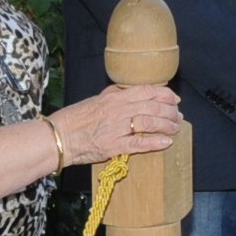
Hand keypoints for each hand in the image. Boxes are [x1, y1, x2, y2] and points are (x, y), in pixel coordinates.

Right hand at [54, 84, 183, 166]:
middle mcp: (118, 110)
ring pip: (150, 123)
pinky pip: (140, 143)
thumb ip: (113, 95)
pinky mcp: (114, 145)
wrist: (57, 137)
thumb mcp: (95, 100)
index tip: (175, 99)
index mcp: (114, 98)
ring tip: (175, 129)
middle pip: (153, 107)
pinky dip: (156, 142)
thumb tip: (126, 90)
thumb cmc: (74, 119)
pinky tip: (166, 142)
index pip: (147, 91)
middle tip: (178, 117)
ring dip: (167, 125)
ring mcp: (117, 128)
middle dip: (170, 112)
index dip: (165, 95)